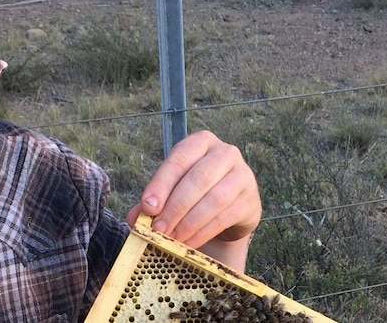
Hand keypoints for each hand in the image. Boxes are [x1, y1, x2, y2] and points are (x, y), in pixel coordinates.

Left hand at [125, 130, 260, 266]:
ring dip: (189, 222)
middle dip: (175, 206)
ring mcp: (242, 175)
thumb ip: (153, 200)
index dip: (162, 183)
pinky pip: (225, 216)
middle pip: (199, 178)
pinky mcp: (250, 200)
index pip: (179, 158)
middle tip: (158, 229)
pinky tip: (188, 243)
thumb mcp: (172, 190)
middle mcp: (225, 152)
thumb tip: (135, 218)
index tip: (147, 207)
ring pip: (214, 198)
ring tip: (172, 239)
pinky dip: (203, 232)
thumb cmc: (195, 192)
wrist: (230, 207)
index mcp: (201, 142)